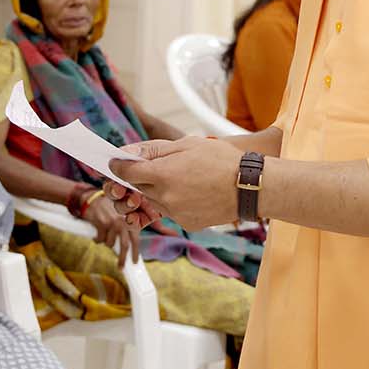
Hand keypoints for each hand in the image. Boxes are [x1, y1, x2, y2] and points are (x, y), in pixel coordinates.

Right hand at [80, 192, 140, 265]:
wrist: (94, 199)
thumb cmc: (110, 207)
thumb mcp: (125, 214)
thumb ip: (131, 226)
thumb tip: (133, 246)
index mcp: (131, 220)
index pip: (136, 240)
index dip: (136, 253)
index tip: (134, 262)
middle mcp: (124, 221)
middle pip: (124, 245)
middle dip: (122, 259)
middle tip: (121, 267)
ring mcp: (113, 222)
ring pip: (109, 243)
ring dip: (106, 243)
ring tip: (104, 237)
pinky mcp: (101, 224)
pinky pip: (100, 239)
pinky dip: (98, 240)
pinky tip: (97, 235)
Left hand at [110, 137, 245, 230]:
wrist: (251, 186)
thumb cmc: (223, 160)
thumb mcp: (188, 144)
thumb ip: (154, 149)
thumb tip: (127, 153)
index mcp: (164, 174)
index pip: (126, 172)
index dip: (118, 166)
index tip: (117, 162)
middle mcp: (165, 196)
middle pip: (138, 188)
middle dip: (140, 179)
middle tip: (154, 169)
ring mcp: (176, 213)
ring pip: (153, 202)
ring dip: (157, 191)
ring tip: (179, 180)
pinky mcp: (186, 223)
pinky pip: (171, 212)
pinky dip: (174, 203)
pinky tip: (192, 192)